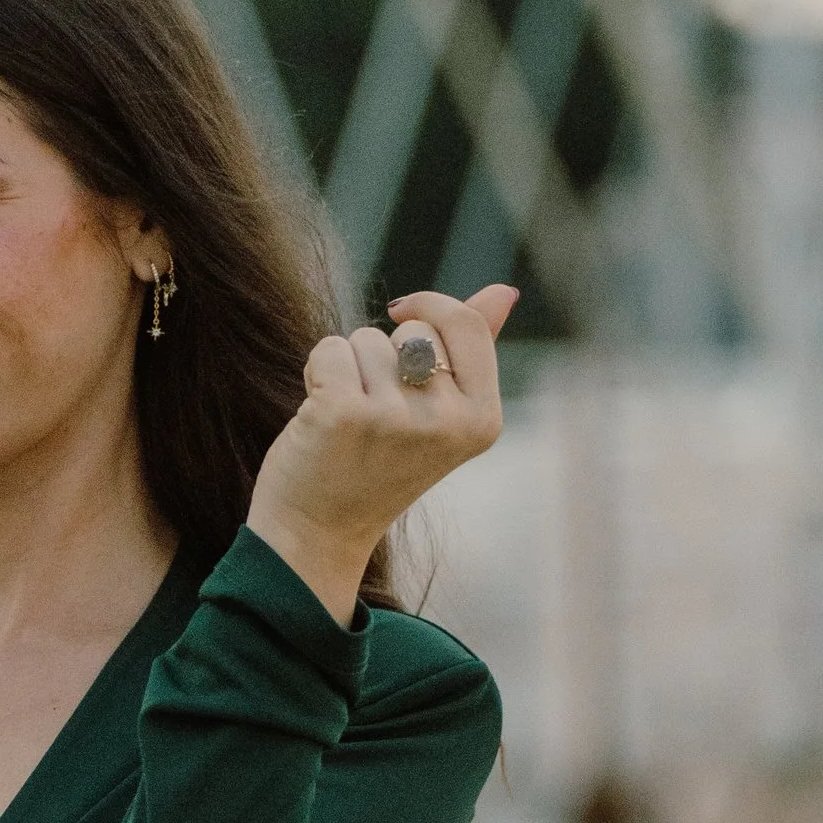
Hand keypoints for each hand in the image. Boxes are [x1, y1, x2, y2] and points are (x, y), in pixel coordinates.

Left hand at [246, 284, 515, 625]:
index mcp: (483, 421)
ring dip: (349, 368)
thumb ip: (473, 350)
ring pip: (366, 340)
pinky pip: (330, 349)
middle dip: (385, 355)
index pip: (465, 323)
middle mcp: (446, 422)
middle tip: (375, 414)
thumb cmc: (379, 465)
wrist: (319, 531)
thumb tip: (504, 291)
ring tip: (349, 421)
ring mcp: (395, 419)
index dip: (429, 306)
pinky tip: (320, 417)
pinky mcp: (343, 413)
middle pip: (412, 330)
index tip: (401, 313)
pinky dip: (318, 371)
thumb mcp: (439, 413)